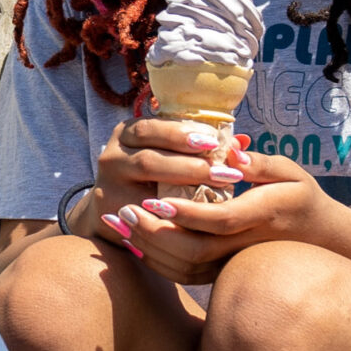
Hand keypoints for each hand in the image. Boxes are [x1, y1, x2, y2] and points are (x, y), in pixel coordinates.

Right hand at [88, 116, 244, 242]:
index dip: (180, 134)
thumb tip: (242, 142)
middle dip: (189, 167)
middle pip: (148, 161)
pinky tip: (200, 221)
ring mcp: (108, 189)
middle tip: (225, 173)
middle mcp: (111, 158)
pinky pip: (146, 220)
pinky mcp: (114, 218)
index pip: (149, 129)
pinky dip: (173, 220)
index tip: (213, 142)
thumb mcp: (169, 150)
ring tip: (217, 196)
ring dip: (185, 197)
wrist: (116, 206)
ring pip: (146, 193)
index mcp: (126, 134)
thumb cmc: (154, 173)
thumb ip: (198, 145)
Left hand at [103, 147, 350, 284]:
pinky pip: (186, 276)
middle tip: (127, 211)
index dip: (186, 212)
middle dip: (156, 233)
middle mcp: (247, 244)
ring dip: (150, 249)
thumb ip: (260, 163)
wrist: (317, 240)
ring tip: (123, 224)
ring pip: (186, 268)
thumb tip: (230, 151)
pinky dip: (158, 262)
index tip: (155, 197)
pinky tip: (136, 243)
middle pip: (195, 251)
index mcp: (265, 215)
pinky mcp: (222, 272)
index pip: (220, 220)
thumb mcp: (290, 173)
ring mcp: (233, 262)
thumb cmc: (300, 198)